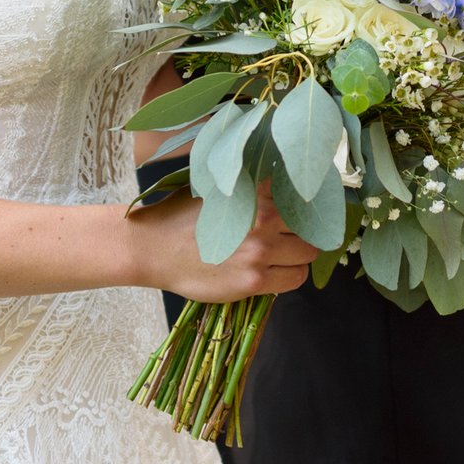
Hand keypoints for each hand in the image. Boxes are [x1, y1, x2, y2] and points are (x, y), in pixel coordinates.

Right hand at [129, 185, 316, 303]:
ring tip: (281, 256)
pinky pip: (294, 278)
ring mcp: (260, 251)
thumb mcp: (221, 189)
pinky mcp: (254, 280)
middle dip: (302, 231)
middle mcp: (263, 218)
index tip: (308, 208)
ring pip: (308, 254)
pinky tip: (273, 271)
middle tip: (288, 237)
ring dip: (298, 255)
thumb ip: (253, 188)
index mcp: (256, 190)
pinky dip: (289, 275)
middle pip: (310, 225)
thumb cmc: (184, 217)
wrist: (154, 247)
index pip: (303, 192)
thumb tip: (287, 183)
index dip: (306, 202)